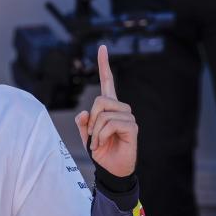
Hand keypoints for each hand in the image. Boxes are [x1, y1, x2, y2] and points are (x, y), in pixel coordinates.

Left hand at [75, 45, 137, 176]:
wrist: (111, 169)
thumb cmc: (101, 150)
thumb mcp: (86, 135)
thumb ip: (83, 123)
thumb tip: (83, 113)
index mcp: (109, 107)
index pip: (107, 82)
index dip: (104, 65)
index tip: (102, 47)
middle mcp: (120, 108)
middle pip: (100, 100)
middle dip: (91, 119)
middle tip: (91, 135)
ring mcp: (128, 117)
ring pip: (104, 114)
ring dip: (95, 131)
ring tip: (98, 142)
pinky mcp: (132, 127)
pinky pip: (110, 124)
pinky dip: (101, 136)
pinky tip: (103, 144)